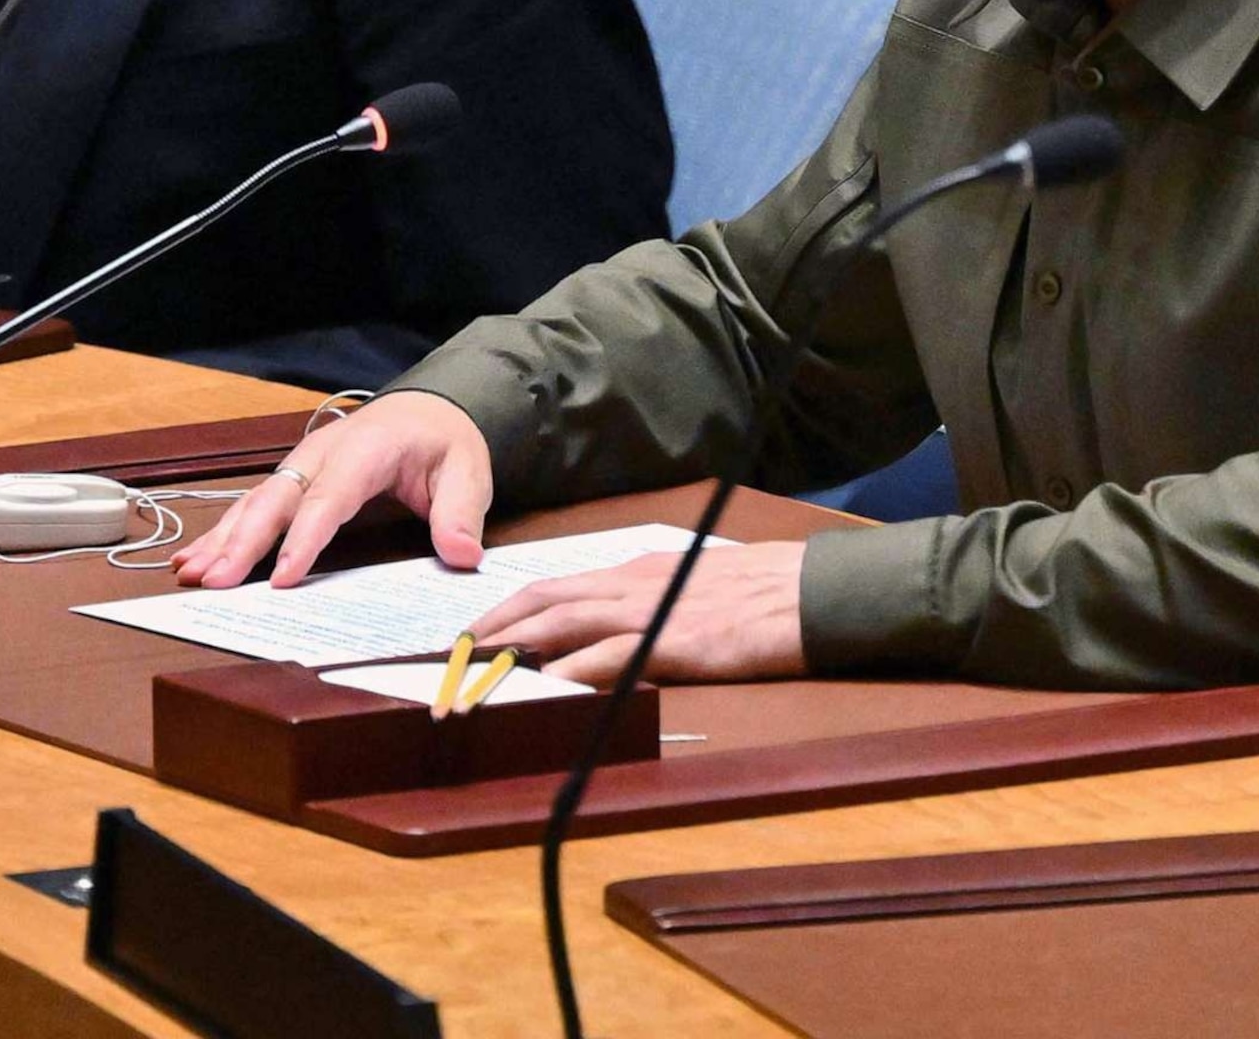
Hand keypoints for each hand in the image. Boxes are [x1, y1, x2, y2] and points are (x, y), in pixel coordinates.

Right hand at [171, 389, 494, 589]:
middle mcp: (322, 453)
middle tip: (215, 581)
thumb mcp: (467, 472)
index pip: (330, 498)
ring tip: (192, 574)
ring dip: (222, 539)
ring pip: (256, 503)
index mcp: (365, 449)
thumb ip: (461, 513)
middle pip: (277, 499)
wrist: (426, 410)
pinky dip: (222, 533)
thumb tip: (463, 553)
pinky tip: (193, 559)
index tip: (283, 578)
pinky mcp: (293, 478)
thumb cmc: (442, 443)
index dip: (304, 539)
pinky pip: (253, 507)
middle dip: (243, 542)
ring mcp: (302, 465)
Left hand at [474, 543, 807, 687]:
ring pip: (565, 623)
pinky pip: (613, 655)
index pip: (555, 585)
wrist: (808, 593)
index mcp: (635, 572)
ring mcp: (651, 611)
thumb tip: (609, 629)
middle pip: (545, 600)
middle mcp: (632, 585)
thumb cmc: (759, 592)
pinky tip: (547, 685)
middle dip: (493, 627)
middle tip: (450, 657)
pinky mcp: (674, 642)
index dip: (509, 607)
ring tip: (478, 673)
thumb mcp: (690, 585)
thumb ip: (649, 601)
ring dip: (516, 649)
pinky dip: (574, 669)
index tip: (473, 630)